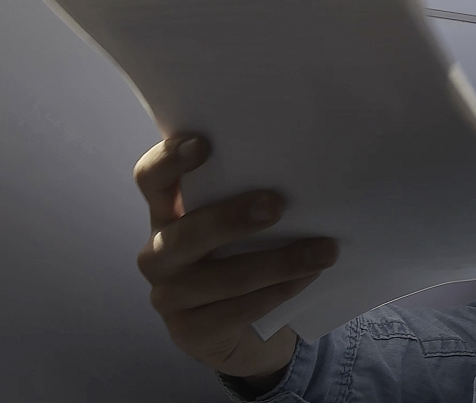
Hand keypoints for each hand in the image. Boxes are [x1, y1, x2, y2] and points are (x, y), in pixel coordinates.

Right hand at [132, 136, 336, 385]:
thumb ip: (248, 194)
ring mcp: (169, 296)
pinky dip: (277, 292)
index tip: (204, 144)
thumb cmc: (241, 255)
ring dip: (279, 262)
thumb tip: (304, 167)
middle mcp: (158, 252)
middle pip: (186, 233)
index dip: (169, 160)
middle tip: (277, 205)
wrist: (242, 328)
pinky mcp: (189, 332)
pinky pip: (236, 311)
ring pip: (222, 278)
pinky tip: (306, 279)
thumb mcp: (238, 223)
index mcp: (167, 213)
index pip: (150, 179)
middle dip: (232, 219)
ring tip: (324, 251)